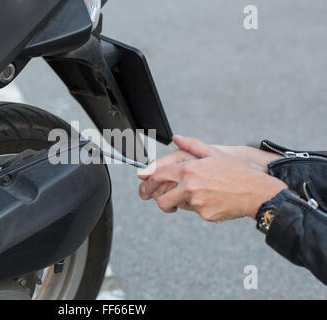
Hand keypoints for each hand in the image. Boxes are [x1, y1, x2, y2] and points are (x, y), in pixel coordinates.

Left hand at [138, 136, 286, 221]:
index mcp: (189, 169)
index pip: (158, 176)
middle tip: (153, 197)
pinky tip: (211, 199)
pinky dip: (198, 207)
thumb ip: (191, 145)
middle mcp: (190, 186)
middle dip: (155, 198)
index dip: (147, 181)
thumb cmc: (236, 171)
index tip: (144, 184)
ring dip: (179, 201)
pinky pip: (194, 211)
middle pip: (161, 199)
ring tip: (194, 193)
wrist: (257, 192)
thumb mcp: (214, 153)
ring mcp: (197, 202)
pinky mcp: (205, 214)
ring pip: (177, 205)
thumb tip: (176, 137)